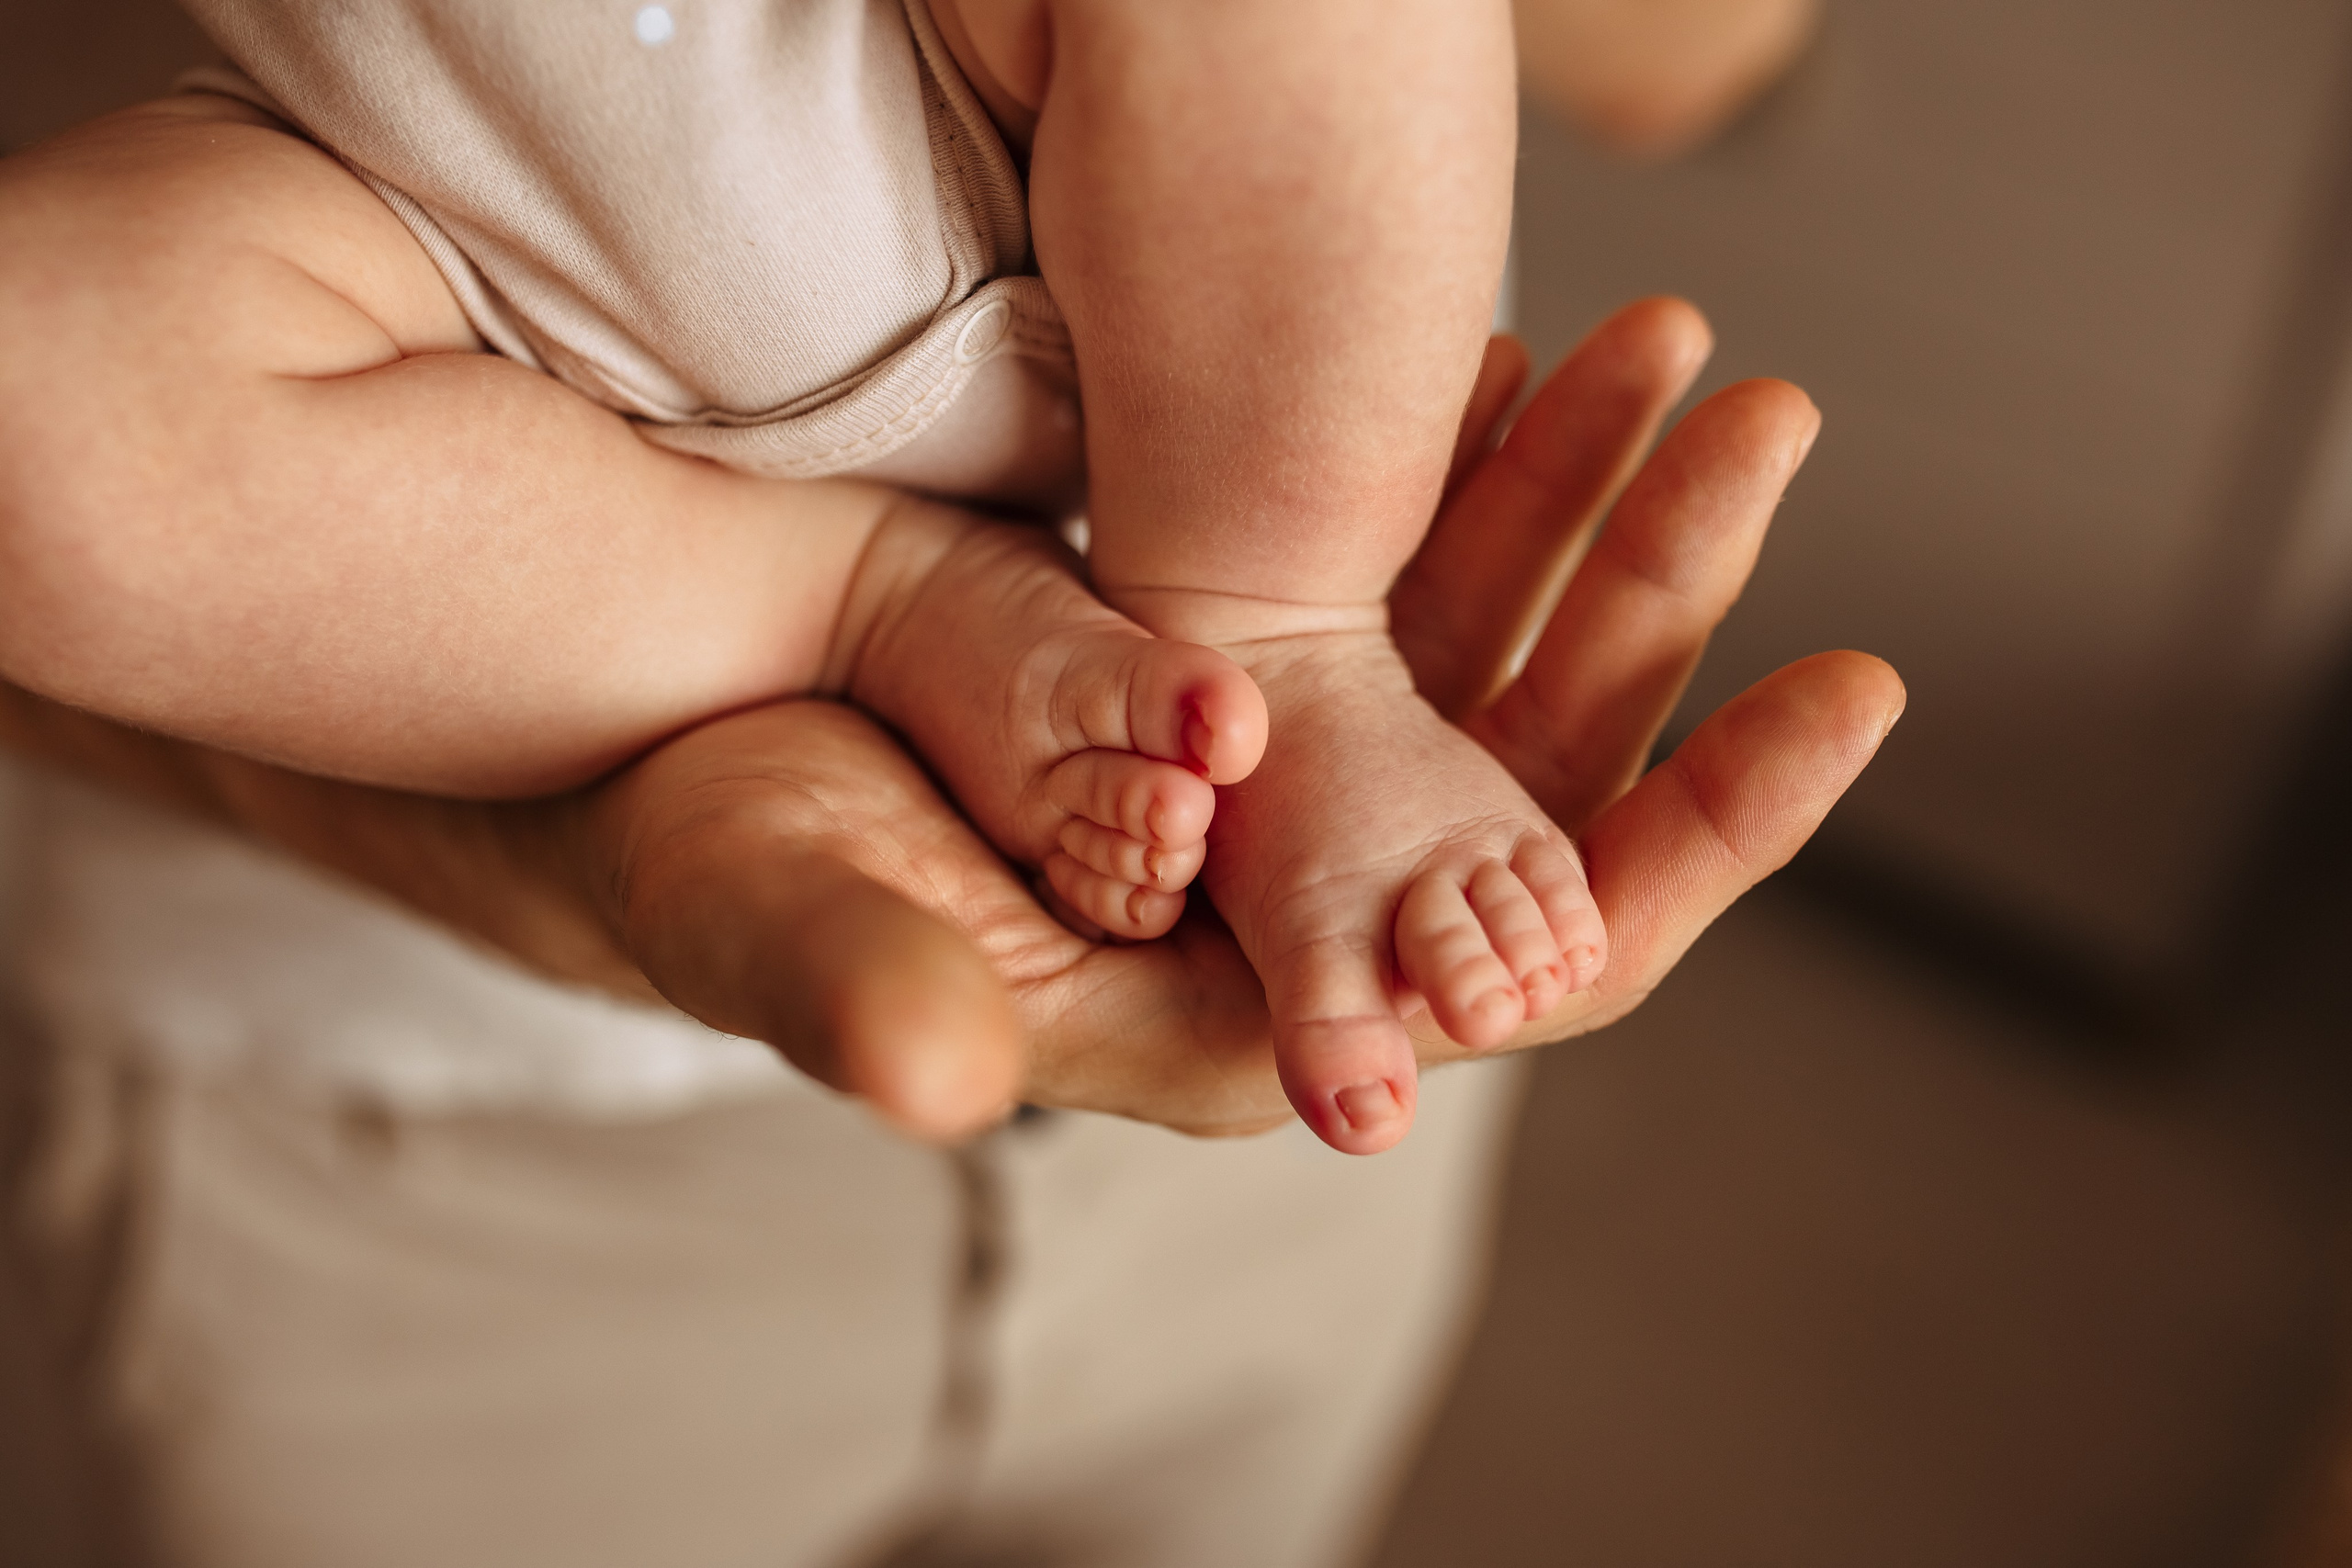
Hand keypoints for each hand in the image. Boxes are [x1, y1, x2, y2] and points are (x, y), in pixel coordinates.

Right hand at [585, 296, 1901, 1136]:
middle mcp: (1294, 899)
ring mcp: (1276, 781)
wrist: (659, 751)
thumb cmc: (711, 859)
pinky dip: (1454, 473)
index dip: (1695, 841)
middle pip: (1548, 774)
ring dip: (1577, 503)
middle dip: (1661, 598)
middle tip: (1761, 424)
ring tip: (1660, 347)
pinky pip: (1392, 582)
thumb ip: (864, 997)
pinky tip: (1506, 362)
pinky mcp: (1234, 678)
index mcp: (1239, 1000)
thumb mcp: (769, 917)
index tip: (1844, 692)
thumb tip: (946, 1082)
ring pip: (1485, 656)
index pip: (1531, 964)